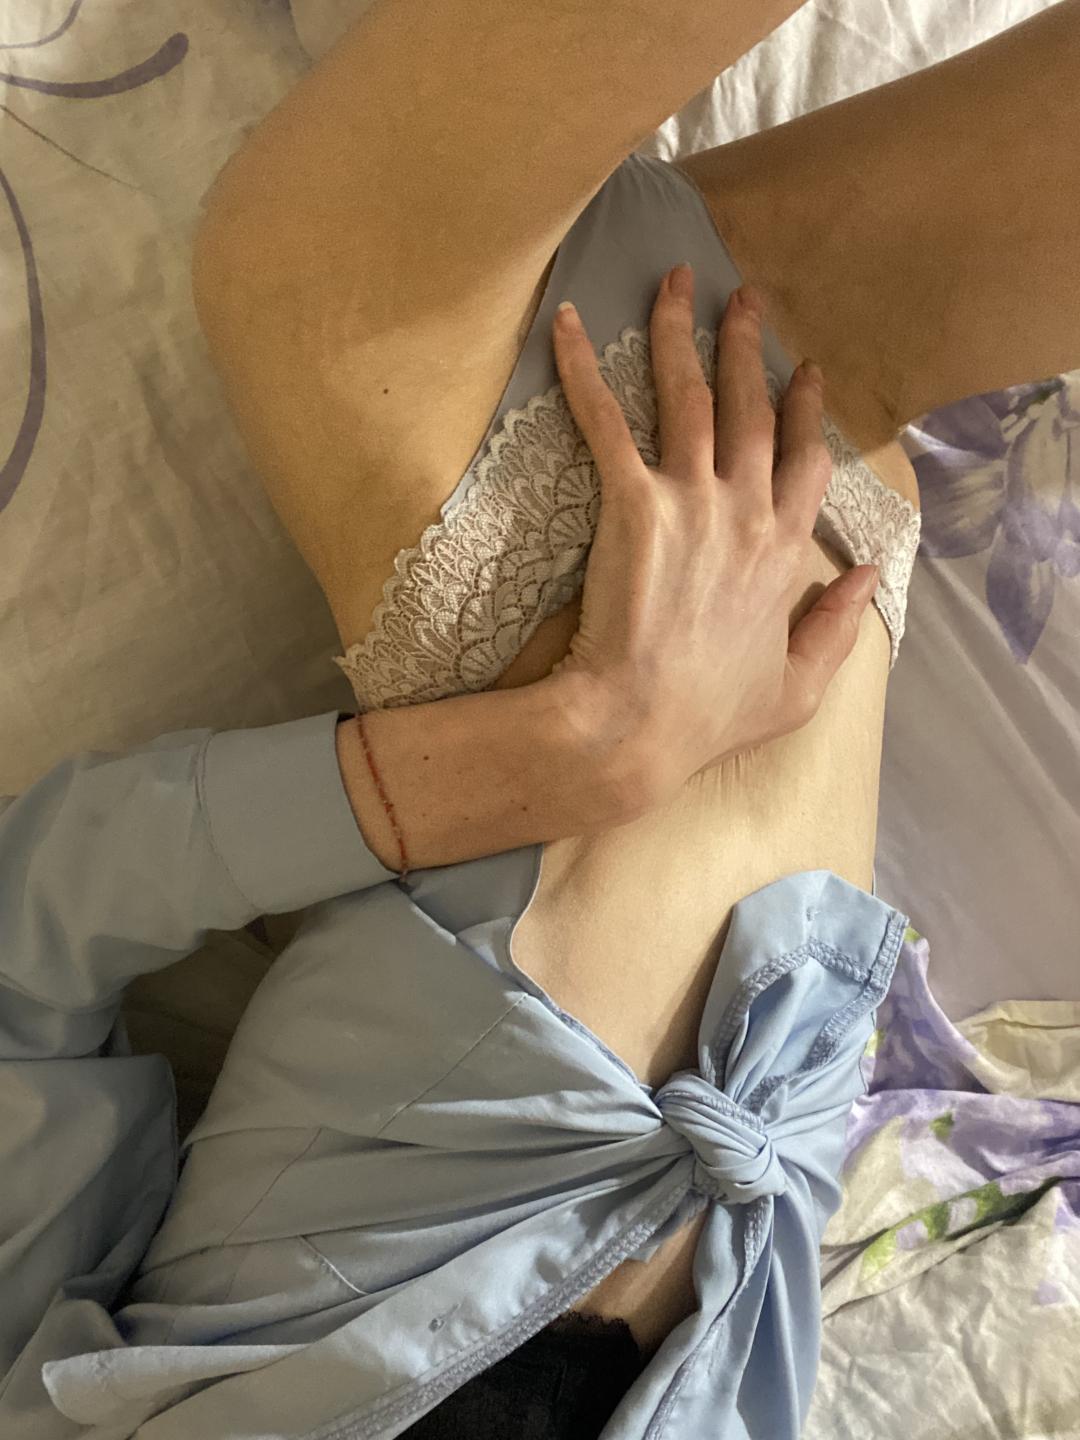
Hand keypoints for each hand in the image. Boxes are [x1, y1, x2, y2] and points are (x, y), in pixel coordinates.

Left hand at [547, 263, 879, 807]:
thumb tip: (865, 576)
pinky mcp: (633, 503)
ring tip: (677, 282)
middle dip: (750, 347)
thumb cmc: (708, 717)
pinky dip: (583, 369)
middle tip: (744, 298)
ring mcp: (692, 502)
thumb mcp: (797, 689)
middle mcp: (746, 512)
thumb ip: (836, 628)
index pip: (806, 464)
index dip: (806, 415)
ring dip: (684, 332)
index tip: (805, 375)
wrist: (636, 725)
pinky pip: (608, 420)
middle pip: (753, 411)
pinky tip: (567, 323)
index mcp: (784, 552)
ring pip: (692, 396)